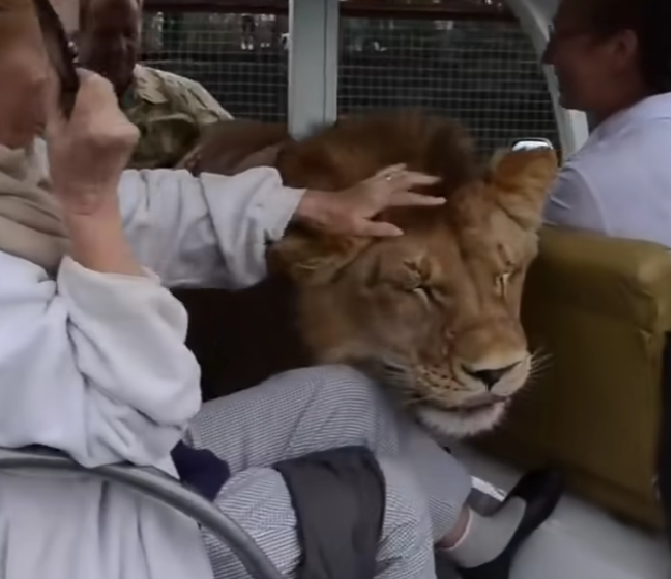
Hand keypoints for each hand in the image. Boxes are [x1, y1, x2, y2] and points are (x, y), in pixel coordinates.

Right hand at [46, 69, 138, 214]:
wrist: (91, 197)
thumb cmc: (66, 167)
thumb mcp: (53, 131)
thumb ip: (56, 98)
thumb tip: (60, 74)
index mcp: (94, 120)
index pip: (95, 80)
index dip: (82, 78)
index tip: (71, 85)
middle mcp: (117, 121)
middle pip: (106, 88)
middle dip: (90, 92)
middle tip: (76, 105)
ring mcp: (130, 128)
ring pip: (113, 100)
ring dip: (99, 104)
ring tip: (87, 122)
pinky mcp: (135, 134)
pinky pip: (119, 114)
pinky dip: (108, 116)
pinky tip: (99, 132)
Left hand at [295, 164, 443, 236]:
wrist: (318, 207)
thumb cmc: (337, 220)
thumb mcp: (359, 229)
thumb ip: (380, 230)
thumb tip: (401, 231)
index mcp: (380, 198)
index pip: (408, 197)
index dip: (425, 199)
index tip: (442, 199)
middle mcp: (378, 186)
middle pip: (406, 179)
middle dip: (423, 180)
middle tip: (439, 180)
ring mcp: (372, 182)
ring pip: (397, 173)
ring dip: (412, 173)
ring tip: (424, 174)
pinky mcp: (366, 183)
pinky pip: (386, 172)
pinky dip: (397, 169)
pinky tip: (400, 167)